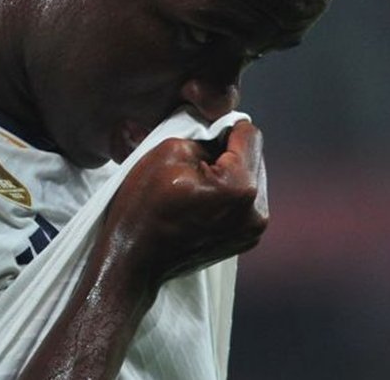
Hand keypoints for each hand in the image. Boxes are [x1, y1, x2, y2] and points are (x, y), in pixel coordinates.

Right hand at [100, 120, 267, 286]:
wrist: (133, 259)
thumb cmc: (143, 206)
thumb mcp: (169, 150)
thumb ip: (206, 136)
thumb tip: (221, 135)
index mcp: (240, 187)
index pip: (250, 135)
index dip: (224, 128)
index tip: (201, 137)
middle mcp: (256, 211)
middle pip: (254, 157)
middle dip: (227, 153)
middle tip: (192, 164)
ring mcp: (253, 230)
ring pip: (250, 178)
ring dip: (228, 173)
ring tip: (194, 185)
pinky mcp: (245, 240)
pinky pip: (244, 201)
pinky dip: (226, 194)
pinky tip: (200, 201)